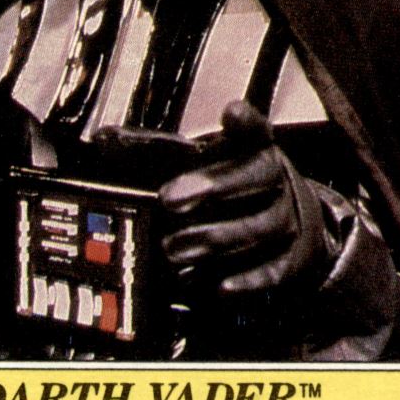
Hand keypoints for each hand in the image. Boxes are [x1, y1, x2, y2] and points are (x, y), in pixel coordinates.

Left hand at [160, 100, 332, 295]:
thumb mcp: (205, 162)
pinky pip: (270, 271)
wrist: (294, 225)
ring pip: (257, 228)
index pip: (255, 129)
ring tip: (174, 249)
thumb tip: (104, 139)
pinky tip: (219, 285)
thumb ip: (159, 151)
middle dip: (212, 187)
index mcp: (256, 148)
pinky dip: (245, 280)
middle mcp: (276, 179)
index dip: (245, 121)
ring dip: (213, 239)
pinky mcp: (290, 260)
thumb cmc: (236, 187)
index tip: (231, 114)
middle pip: (254, 176)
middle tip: (168, 199)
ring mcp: (287, 219)